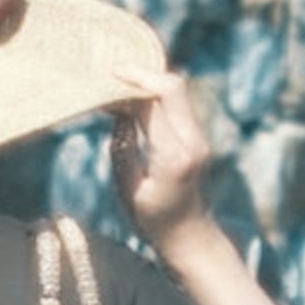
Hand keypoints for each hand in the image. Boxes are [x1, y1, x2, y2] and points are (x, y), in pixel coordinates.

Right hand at [110, 71, 223, 243]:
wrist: (190, 234)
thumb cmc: (152, 219)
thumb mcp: (127, 188)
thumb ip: (122, 148)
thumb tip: (117, 112)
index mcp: (173, 157)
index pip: (153, 105)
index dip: (128, 87)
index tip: (104, 80)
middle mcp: (192, 142)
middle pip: (172, 88)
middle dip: (142, 74)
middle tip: (113, 70)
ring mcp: (199, 138)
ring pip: (177, 91)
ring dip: (149, 81)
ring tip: (120, 79)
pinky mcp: (197, 137)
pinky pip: (178, 103)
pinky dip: (156, 93)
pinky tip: (134, 94)